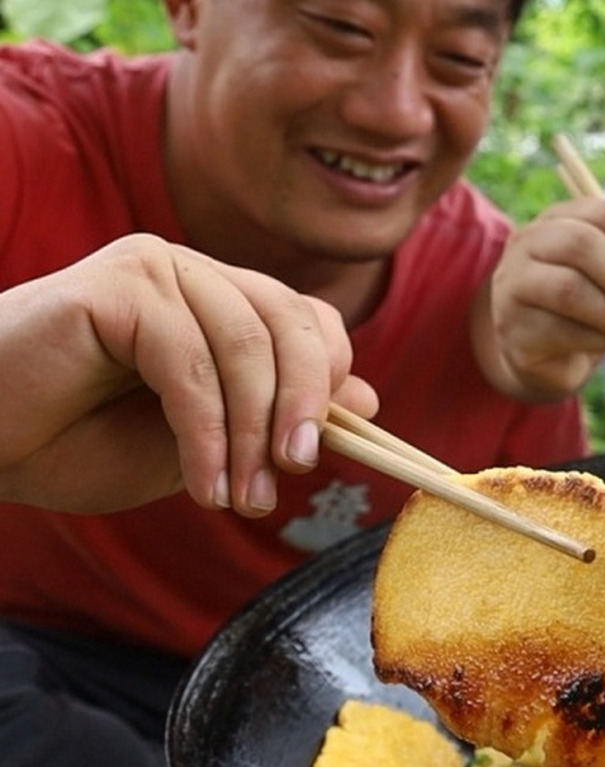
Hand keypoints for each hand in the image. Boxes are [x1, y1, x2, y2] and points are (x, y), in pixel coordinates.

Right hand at [0, 235, 375, 515]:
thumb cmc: (72, 440)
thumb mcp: (199, 441)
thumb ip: (274, 416)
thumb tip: (369, 400)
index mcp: (220, 300)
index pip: (310, 322)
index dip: (329, 381)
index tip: (324, 451)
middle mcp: (193, 273)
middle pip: (292, 325)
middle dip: (304, 405)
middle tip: (293, 471)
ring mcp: (154, 268)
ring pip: (246, 346)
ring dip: (252, 433)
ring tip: (241, 498)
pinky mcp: (115, 286)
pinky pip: (188, 361)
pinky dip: (207, 432)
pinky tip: (202, 483)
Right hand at [484, 182, 604, 399]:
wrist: (554, 354)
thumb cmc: (594, 301)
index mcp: (558, 219)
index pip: (602, 212)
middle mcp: (526, 243)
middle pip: (582, 245)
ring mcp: (512, 284)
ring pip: (570, 289)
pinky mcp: (511, 326)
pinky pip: (561, 330)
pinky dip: (598, 340)